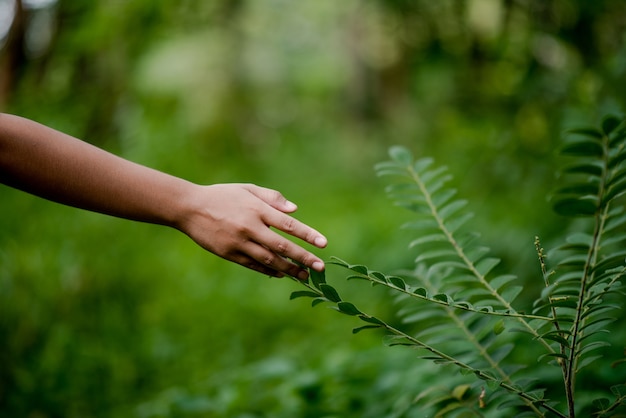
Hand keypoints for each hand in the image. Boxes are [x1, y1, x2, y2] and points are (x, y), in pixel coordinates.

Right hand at [177, 183, 326, 279]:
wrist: (189, 208)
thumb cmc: (222, 195)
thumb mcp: (247, 189)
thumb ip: (272, 198)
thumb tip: (295, 210)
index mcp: (257, 209)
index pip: (288, 224)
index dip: (307, 235)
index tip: (323, 244)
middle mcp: (250, 227)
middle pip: (282, 246)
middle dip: (303, 258)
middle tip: (320, 267)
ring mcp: (239, 242)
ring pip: (269, 259)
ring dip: (288, 269)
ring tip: (304, 275)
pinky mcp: (229, 254)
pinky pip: (253, 265)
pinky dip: (268, 270)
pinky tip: (281, 274)